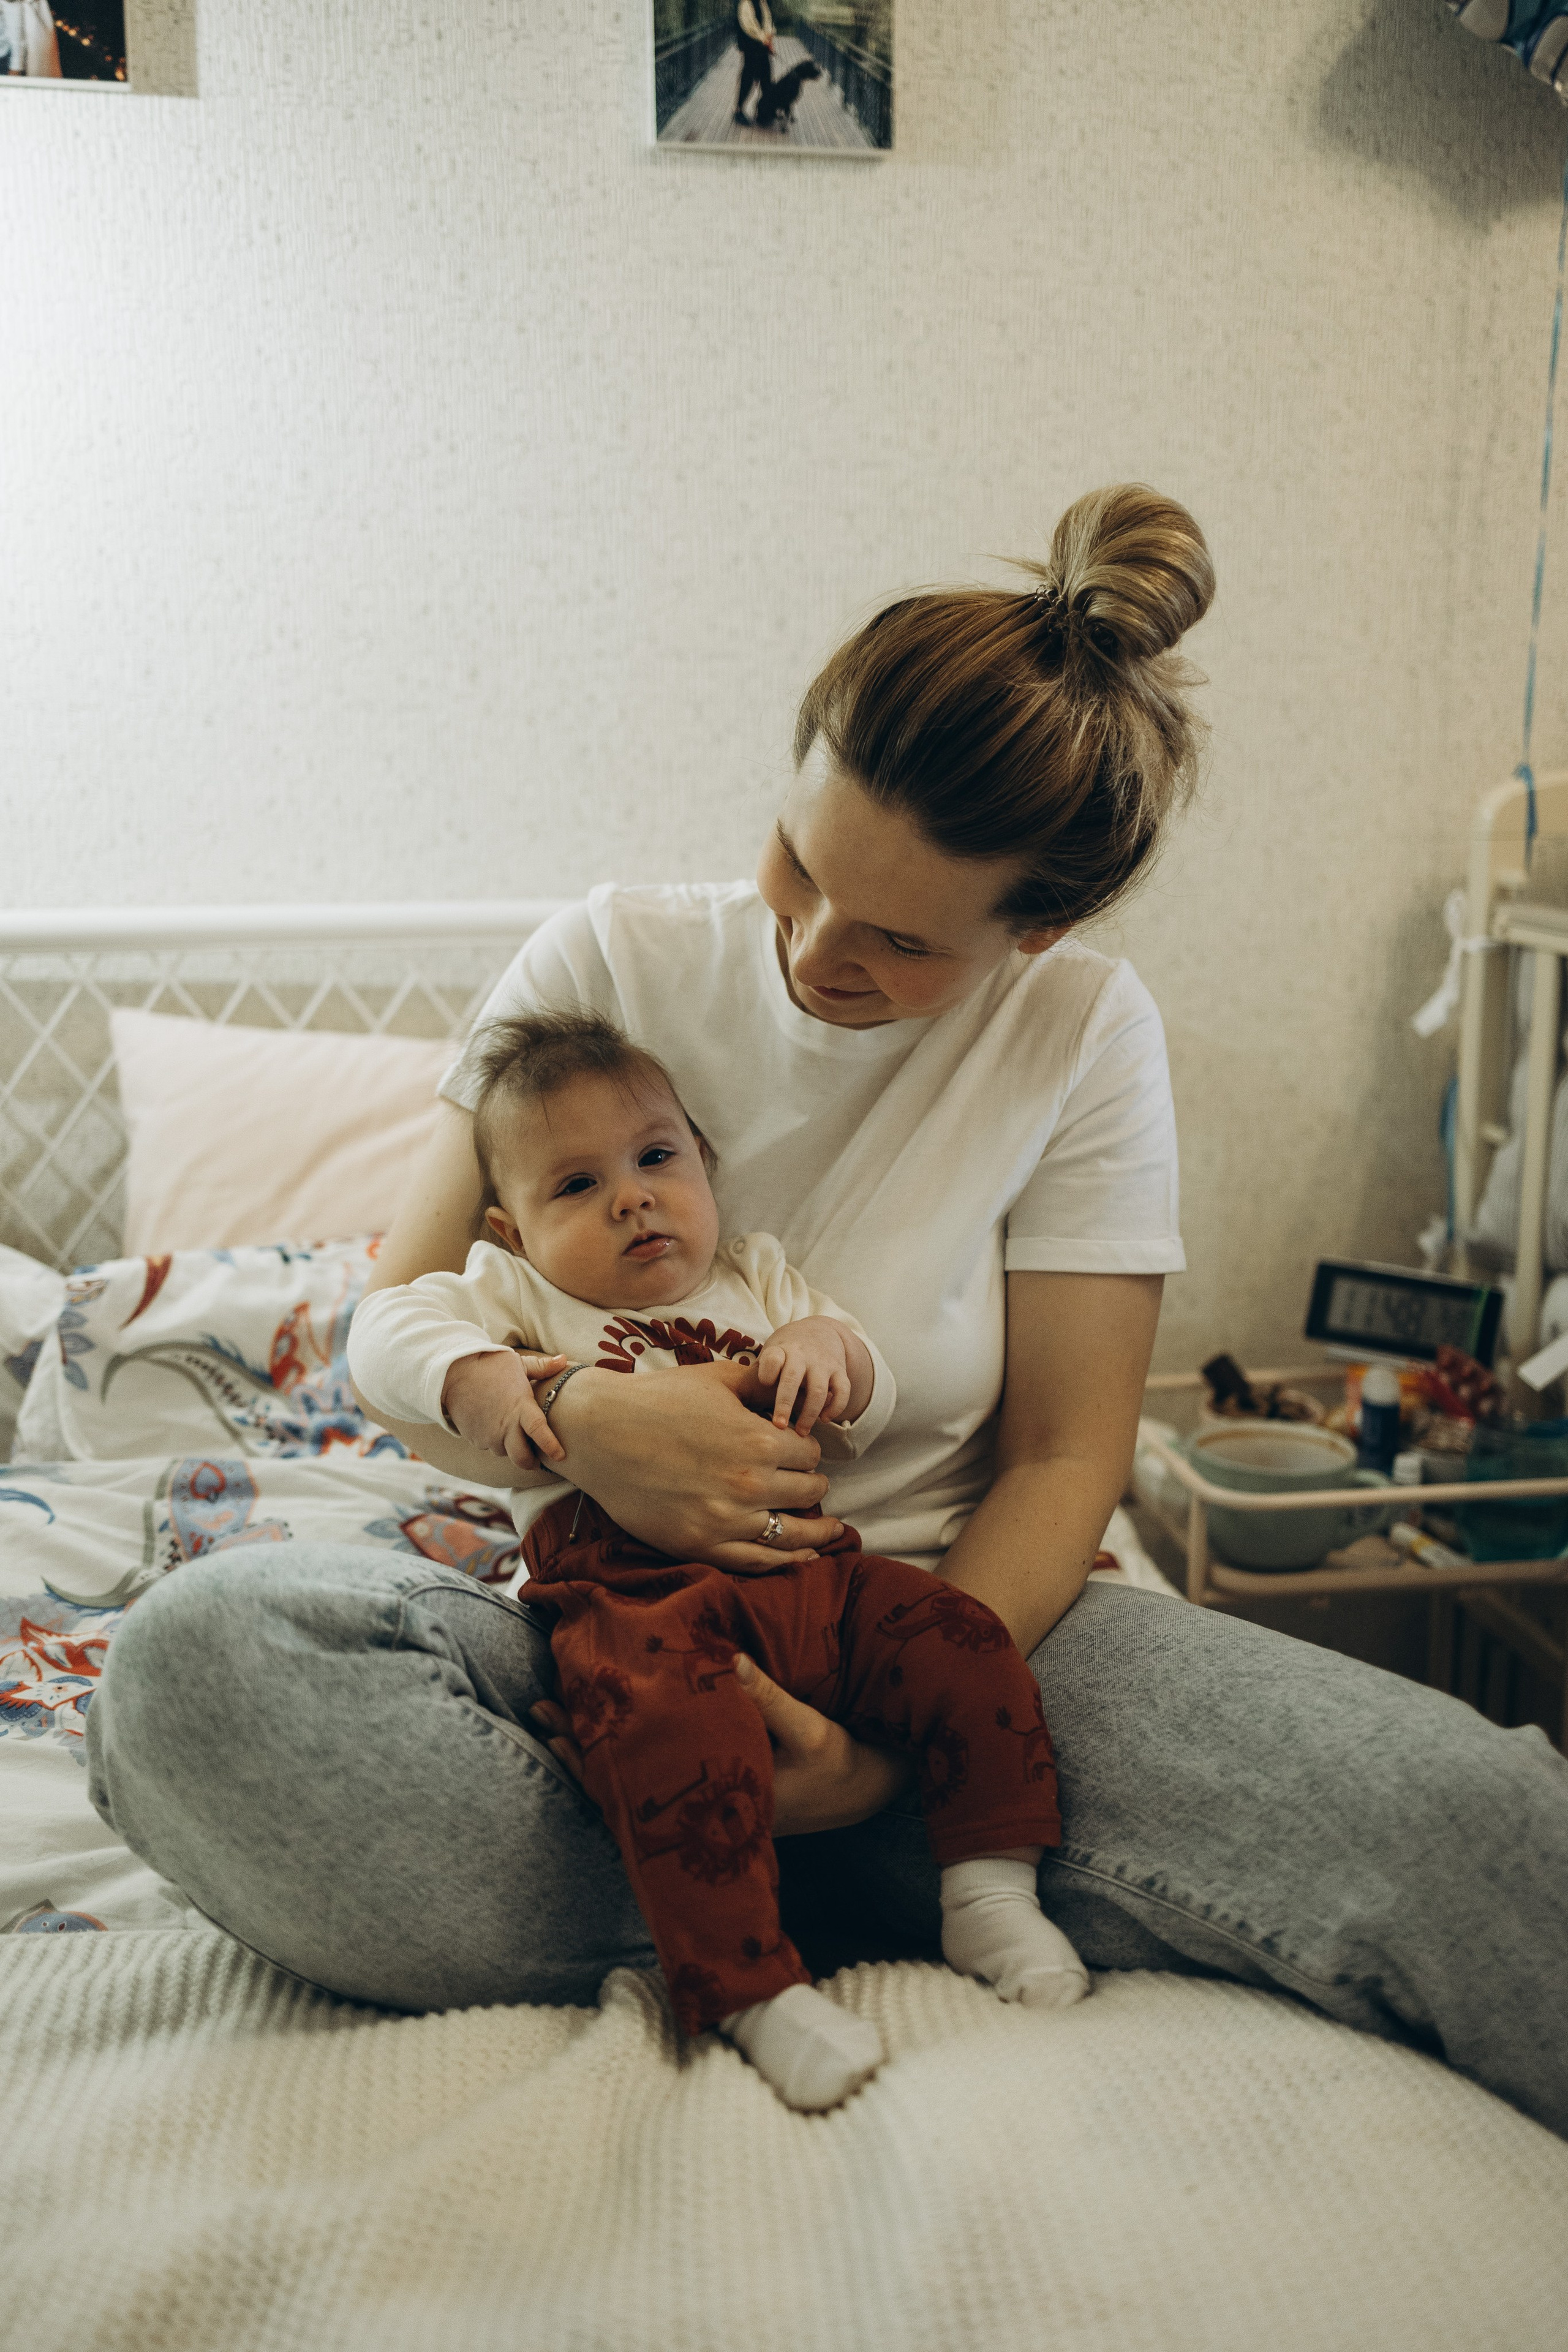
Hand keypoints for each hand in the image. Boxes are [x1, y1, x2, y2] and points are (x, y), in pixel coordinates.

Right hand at [441, 1349, 568, 1466]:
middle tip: (535, 1459)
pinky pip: (488, 1446)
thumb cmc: (489, 1365)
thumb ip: (542, 1367)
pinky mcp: (474, 1438)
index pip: (539, 1433)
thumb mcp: (517, 1363)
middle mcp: (505, 1426)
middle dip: (530, 1462)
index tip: (561, 1456)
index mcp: (520, 1407)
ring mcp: (488, 1435)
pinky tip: (493, 1426)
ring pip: (504, 1452)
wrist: (451, 1372)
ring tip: (510, 1432)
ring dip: (509, 1447)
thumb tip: (564, 1359)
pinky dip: (493, 1441)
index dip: (551, 1447)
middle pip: (522, 1458)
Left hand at [530, 1651, 912, 1832]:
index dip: (598, 1755)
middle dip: (584, 1748)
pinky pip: (663, 1774)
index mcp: (722, 1802)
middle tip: (541, 1710)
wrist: (872, 1788)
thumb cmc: (845, 1762)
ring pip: (640, 1781)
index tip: (564, 1722)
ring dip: (601, 1749)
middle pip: (628, 1785)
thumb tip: (729, 1660)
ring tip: (557, 1717)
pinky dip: (632, 1751)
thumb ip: (770, 1699)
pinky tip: (611, 1729)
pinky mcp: (720, 1789)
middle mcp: (707, 1812)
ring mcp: (710, 1804)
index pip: (644, 1784)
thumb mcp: (812, 1731)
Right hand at [546, 1358, 840, 1567]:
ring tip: (830, 1530)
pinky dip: (787, 1562)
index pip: (810, 1453)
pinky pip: (758, 1561)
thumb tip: (793, 1383)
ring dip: (816, 1530)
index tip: (800, 1450)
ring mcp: (726, 1520)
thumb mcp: (717, 1378)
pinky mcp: (702, 1545)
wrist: (599, 1434)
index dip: (808, 1449)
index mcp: (758, 1439)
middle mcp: (749, 1483)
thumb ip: (761, 1383)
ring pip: (793, 1534)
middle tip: (808, 1482)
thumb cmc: (657, 1399)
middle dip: (812, 1484)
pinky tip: (803, 1557)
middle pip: (808, 1491)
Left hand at [756, 1317, 851, 1435]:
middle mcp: (802, 1355)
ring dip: (809, 1414)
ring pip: (819, 1390)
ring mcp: (823, 1363)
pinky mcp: (840, 1371)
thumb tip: (741, 1407)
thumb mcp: (771, 1353)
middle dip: (785, 1404)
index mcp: (781, 1350)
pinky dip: (835, 1407)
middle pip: (793, 1379)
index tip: (764, 1384)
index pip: (773, 1358)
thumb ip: (760, 1374)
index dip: (768, 1371)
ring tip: (802, 1432)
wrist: (818, 1332)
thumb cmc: (786, 1352)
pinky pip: (843, 1391)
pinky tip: (824, 1419)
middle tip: (779, 1426)